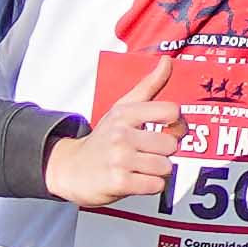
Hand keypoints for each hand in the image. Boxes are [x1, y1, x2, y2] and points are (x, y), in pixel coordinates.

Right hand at [43, 90, 187, 209]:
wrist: (69, 169)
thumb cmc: (102, 139)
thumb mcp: (121, 109)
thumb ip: (148, 86)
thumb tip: (167, 61)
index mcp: (125, 113)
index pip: (171, 111)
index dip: (178, 124)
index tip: (168, 129)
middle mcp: (121, 134)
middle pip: (171, 144)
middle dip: (163, 153)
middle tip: (145, 153)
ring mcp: (119, 159)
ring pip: (165, 166)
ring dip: (156, 171)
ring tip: (138, 167)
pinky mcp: (119, 182)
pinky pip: (156, 185)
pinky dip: (150, 186)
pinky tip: (135, 180)